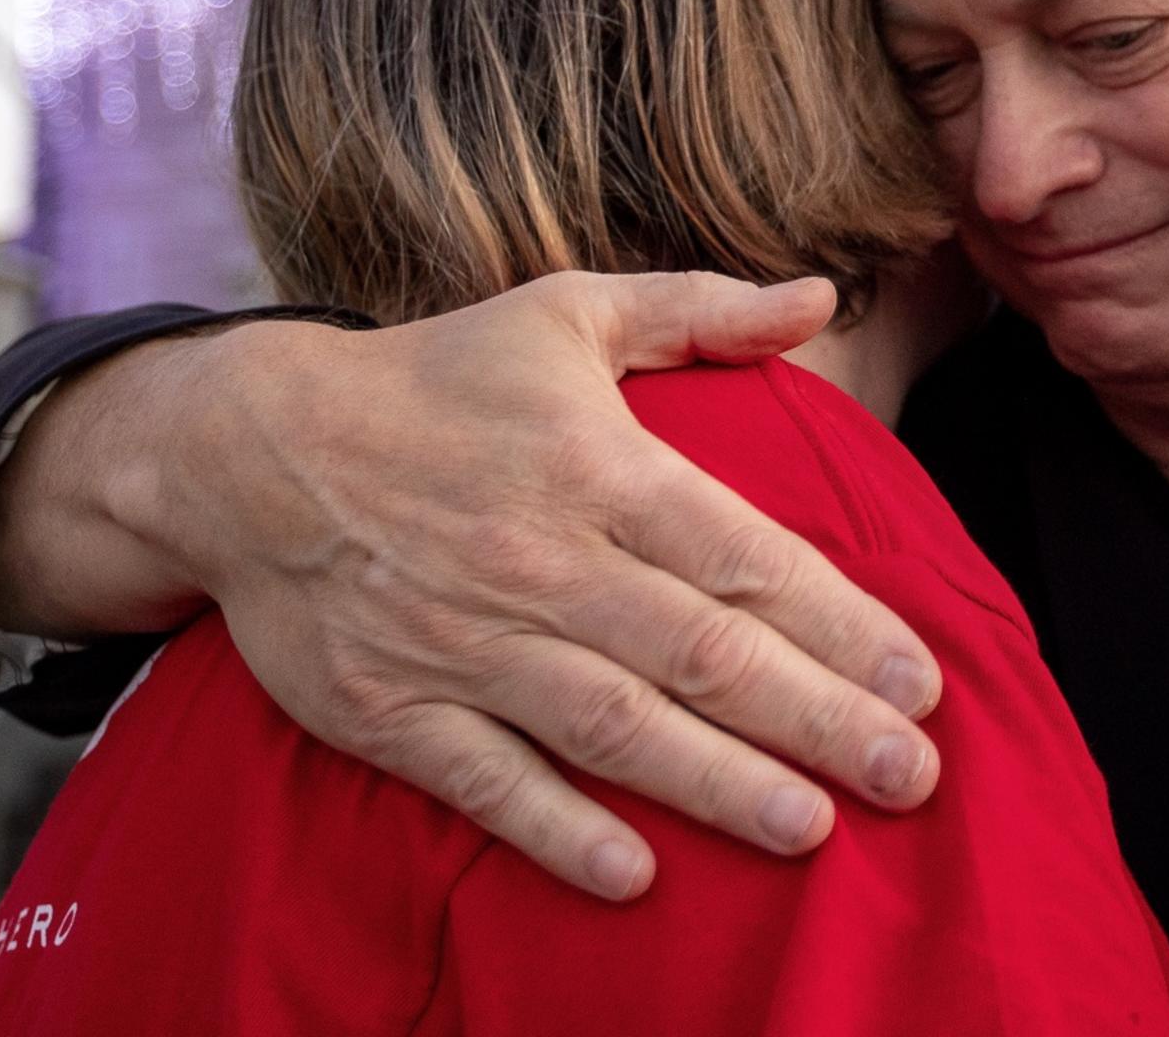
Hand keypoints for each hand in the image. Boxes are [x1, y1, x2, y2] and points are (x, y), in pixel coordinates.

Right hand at [104, 274, 947, 897]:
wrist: (247, 448)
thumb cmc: (433, 379)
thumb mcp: (566, 311)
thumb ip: (702, 309)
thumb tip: (821, 294)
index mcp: (596, 467)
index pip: (744, 556)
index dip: (840, 622)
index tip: (921, 680)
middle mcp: (541, 562)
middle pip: (702, 655)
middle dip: (816, 719)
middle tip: (908, 775)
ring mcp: (464, 643)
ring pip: (614, 727)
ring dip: (719, 785)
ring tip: (813, 828)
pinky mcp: (393, 709)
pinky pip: (490, 782)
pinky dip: (560, 831)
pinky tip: (637, 874)